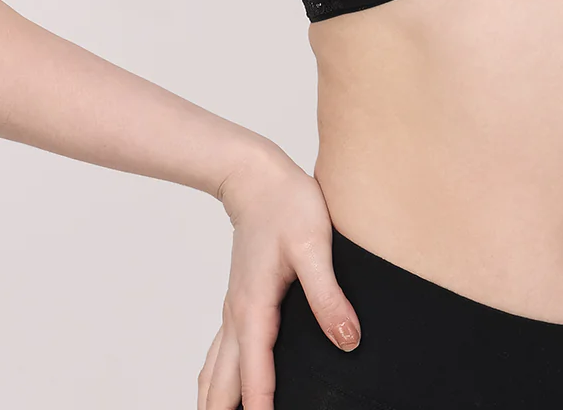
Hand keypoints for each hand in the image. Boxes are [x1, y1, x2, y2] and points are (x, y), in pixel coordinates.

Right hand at [196, 150, 361, 409]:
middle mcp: (237, 317)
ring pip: (214, 374)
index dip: (262, 408)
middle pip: (222, 385)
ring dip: (216, 403)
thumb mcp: (315, 246)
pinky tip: (227, 392)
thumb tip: (348, 340)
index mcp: (254, 310)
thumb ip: (328, 295)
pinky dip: (218, 382)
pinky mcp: (238, 303)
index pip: (255, 376)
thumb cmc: (286, 204)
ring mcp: (233, 311)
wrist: (255, 176)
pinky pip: (220, 356)